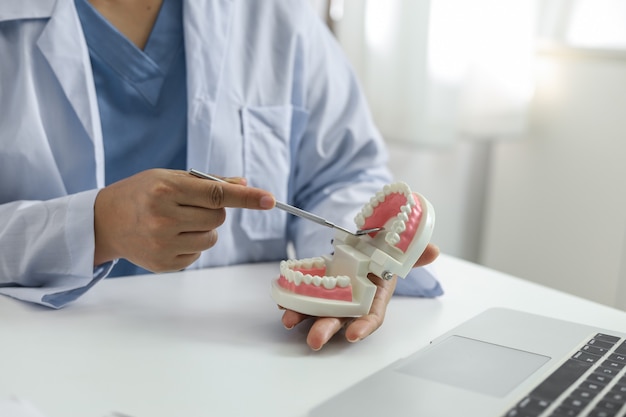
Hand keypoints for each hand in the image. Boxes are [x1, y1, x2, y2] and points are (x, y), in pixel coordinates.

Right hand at [93, 168, 274, 271]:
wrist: (104, 221)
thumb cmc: (142, 192)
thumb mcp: (169, 176)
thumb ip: (208, 182)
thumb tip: (244, 184)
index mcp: (166, 188)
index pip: (216, 194)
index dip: (246, 198)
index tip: (270, 200)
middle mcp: (163, 216)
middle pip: (218, 217)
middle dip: (213, 211)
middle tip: (189, 206)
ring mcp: (162, 243)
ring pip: (211, 238)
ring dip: (204, 229)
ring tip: (178, 222)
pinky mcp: (163, 263)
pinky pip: (198, 254)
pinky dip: (191, 245)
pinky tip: (169, 236)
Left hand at [280, 243, 439, 349]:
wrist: (365, 246)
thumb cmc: (382, 254)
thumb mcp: (398, 252)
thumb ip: (414, 253)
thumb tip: (433, 250)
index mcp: (374, 297)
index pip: (371, 318)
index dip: (363, 327)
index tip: (353, 335)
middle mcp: (352, 302)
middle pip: (340, 320)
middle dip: (326, 330)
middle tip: (314, 340)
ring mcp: (332, 296)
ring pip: (316, 311)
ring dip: (302, 317)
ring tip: (288, 320)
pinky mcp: (316, 287)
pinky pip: (303, 296)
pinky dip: (291, 299)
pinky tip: (281, 300)